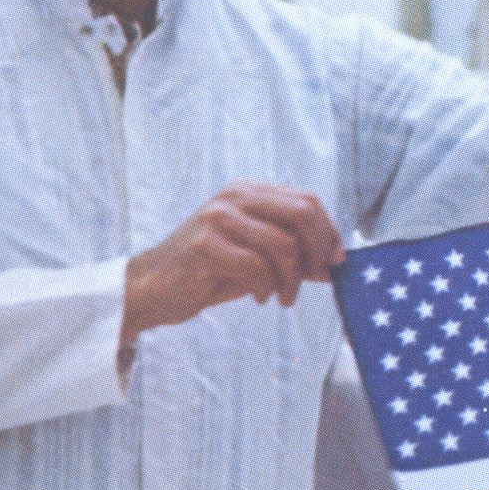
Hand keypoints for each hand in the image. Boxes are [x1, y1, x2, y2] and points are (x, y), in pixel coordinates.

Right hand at [121, 183, 345, 347]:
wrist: (153, 287)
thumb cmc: (208, 272)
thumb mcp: (256, 257)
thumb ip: (292, 253)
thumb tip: (335, 262)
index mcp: (249, 192)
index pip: (307, 201)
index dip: (328, 233)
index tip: (335, 262)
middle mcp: (234, 197)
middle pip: (301, 214)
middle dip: (318, 251)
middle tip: (318, 279)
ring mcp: (217, 218)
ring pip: (282, 245)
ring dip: (290, 280)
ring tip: (282, 297)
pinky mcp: (203, 244)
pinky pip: (255, 267)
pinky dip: (265, 288)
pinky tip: (258, 297)